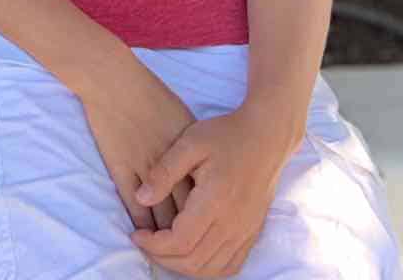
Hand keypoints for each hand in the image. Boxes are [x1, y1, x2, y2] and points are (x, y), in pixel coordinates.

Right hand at [76, 53, 196, 233]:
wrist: (115, 80)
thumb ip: (193, 148)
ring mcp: (146, 168)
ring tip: (168, 249)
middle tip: (192, 249)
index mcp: (191, 152)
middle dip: (191, 233)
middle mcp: (173, 164)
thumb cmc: (149, 94)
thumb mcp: (182, 118)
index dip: (208, 215)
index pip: (204, 194)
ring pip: (161, 214)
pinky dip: (141, 224)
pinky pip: (135, 206)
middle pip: (187, 210)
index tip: (211, 230)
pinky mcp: (122, 170)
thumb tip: (203, 171)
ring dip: (165, 235)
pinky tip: (143, 234)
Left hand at [131, 107, 291, 276]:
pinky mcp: (252, 233)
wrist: (265, 137)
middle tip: (144, 242)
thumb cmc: (225, 135)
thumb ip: (164, 172)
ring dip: (182, 266)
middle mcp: (233, 223)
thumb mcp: (189, 143)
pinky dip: (206, 268)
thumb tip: (141, 198)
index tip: (137, 233)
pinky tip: (190, 253)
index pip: (180, 242)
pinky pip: (230, 266)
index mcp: (215, 201)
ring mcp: (245, 231)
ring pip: (211, 269)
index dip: (153, 245)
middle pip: (193, 261)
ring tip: (162, 248)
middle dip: (162, 258)